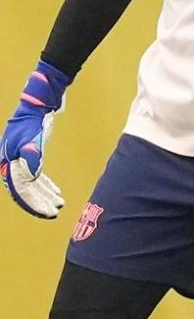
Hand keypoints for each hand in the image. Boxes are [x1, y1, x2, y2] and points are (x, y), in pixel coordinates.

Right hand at [2, 62, 70, 218]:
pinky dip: (45, 185)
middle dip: (39, 202)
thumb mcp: (34, 138)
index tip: (48, 212)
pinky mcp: (29, 156)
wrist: (37, 106)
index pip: (20, 190)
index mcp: (10, 162)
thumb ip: (33, 155)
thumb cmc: (34, 121)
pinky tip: (55, 192)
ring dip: (44, 195)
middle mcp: (11, 164)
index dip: (33, 203)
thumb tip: (32, 173)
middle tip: (54, 212)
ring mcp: (19, 160)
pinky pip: (35, 176)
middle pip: (25, 190)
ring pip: (31, 184)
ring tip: (59, 204)